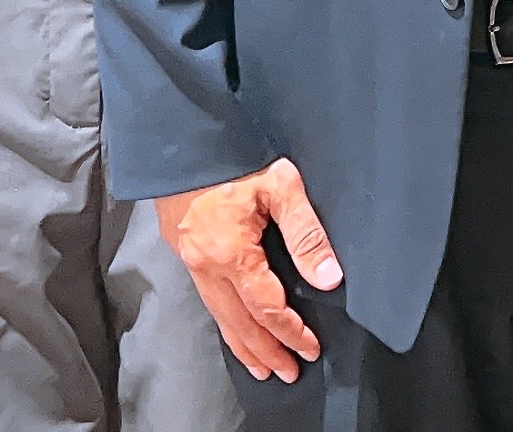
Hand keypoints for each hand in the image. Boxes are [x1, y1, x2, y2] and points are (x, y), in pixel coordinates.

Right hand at [157, 159, 341, 381]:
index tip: (310, 347)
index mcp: (231, 253)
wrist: (184, 139)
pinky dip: (225, 323)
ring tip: (262, 366)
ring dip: (244, 345)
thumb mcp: (281, 186)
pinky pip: (208, 301)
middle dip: (266, 351)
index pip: (267, 307)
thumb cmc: (235, 156)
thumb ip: (307, 234)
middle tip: (288, 372)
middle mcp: (207, 265)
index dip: (291, 331)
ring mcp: (192, 261)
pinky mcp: (184, 252)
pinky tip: (234, 329)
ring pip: (220, 317)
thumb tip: (329, 277)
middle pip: (240, 323)